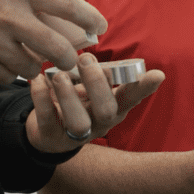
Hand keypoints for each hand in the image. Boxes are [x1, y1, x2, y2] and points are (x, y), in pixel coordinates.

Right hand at [0, 0, 106, 82]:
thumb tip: (61, 17)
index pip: (67, 5)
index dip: (90, 18)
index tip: (99, 26)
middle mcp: (10, 17)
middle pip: (58, 47)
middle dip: (70, 57)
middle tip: (71, 58)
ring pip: (34, 67)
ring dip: (37, 65)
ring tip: (30, 56)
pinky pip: (8, 76)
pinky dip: (11, 72)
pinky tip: (5, 60)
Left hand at [26, 53, 164, 152]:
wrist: (46, 130)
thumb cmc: (76, 101)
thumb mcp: (92, 88)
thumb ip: (102, 75)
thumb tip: (103, 56)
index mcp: (113, 107)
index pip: (132, 98)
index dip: (144, 88)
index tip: (157, 74)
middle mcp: (99, 123)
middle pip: (107, 111)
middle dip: (96, 83)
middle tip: (83, 59)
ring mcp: (75, 134)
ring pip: (78, 122)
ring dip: (68, 95)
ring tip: (58, 75)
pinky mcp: (51, 137)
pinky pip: (47, 119)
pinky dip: (41, 97)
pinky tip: (36, 80)